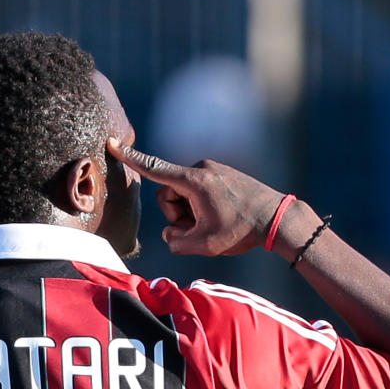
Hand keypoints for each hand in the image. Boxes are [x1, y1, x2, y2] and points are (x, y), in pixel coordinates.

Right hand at [107, 138, 287, 255]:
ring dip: (191, 214)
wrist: (277, 218)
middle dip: (178, 216)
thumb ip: (176, 242)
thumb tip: (171, 234)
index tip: (112, 143)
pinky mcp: (221, 175)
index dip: (131, 159)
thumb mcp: (204, 245)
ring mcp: (212, 170)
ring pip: (184, 195)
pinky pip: (199, 192)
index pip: (153, 169)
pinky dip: (204, 208)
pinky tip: (224, 217)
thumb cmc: (241, 231)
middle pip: (169, 195)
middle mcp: (200, 169)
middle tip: (201, 230)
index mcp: (193, 181)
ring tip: (215, 224)